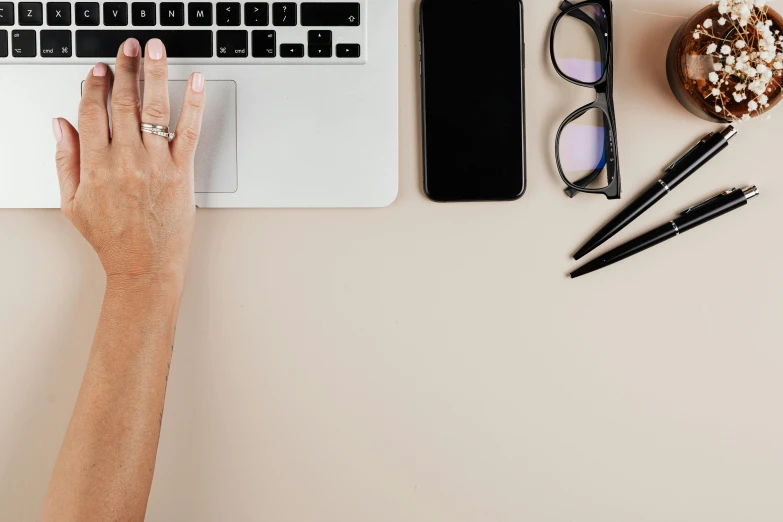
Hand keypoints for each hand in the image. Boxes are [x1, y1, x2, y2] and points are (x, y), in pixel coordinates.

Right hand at [52, 38, 205, 288]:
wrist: (145, 268)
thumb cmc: (111, 240)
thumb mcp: (72, 203)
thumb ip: (64, 160)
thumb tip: (60, 123)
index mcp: (95, 165)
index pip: (92, 112)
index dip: (95, 85)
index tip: (99, 68)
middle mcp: (125, 160)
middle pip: (123, 102)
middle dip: (125, 69)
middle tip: (129, 47)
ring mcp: (156, 165)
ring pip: (154, 109)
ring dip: (154, 73)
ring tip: (156, 49)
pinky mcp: (182, 173)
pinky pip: (189, 131)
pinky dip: (194, 104)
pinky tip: (197, 82)